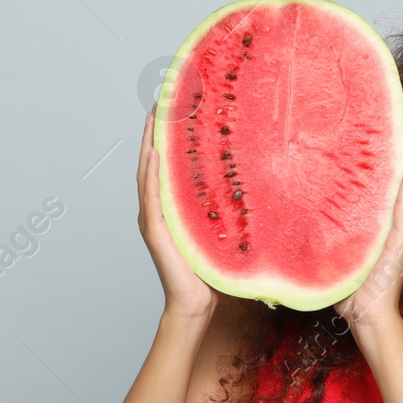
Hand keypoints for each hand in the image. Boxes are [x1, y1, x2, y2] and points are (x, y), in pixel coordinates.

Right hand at [137, 110, 216, 319]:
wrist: (197, 303)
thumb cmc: (211, 269)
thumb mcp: (221, 228)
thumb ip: (224, 205)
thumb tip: (254, 182)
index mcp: (171, 205)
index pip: (167, 163)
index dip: (168, 134)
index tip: (176, 105)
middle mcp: (158, 208)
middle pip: (153, 160)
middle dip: (156, 130)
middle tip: (163, 99)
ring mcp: (153, 219)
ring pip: (148, 173)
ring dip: (149, 143)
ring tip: (155, 116)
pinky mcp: (155, 231)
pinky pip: (151, 197)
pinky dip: (152, 174)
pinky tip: (155, 153)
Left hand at [333, 121, 402, 337]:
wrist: (366, 316)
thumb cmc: (350, 291)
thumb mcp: (336, 254)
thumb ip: (327, 235)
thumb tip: (296, 218)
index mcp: (384, 230)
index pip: (391, 189)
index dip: (393, 163)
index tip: (390, 137)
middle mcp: (398, 228)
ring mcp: (402, 234)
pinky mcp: (401, 241)